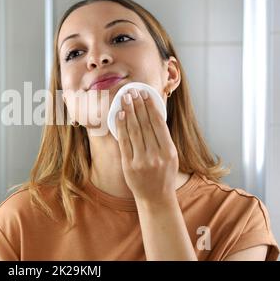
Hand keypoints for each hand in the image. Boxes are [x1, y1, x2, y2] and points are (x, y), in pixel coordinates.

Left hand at [115, 88, 178, 203]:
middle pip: (145, 124)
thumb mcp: (171, 157)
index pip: (158, 123)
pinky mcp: (129, 166)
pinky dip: (121, 127)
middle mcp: (156, 155)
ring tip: (125, 99)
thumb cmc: (164, 175)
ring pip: (134, 131)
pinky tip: (119, 116)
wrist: (156, 198)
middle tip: (132, 92)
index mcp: (169, 151)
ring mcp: (142, 161)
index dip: (151, 107)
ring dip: (128, 112)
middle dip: (138, 106)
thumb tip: (153, 115)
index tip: (145, 94)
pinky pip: (124, 142)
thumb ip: (163, 139)